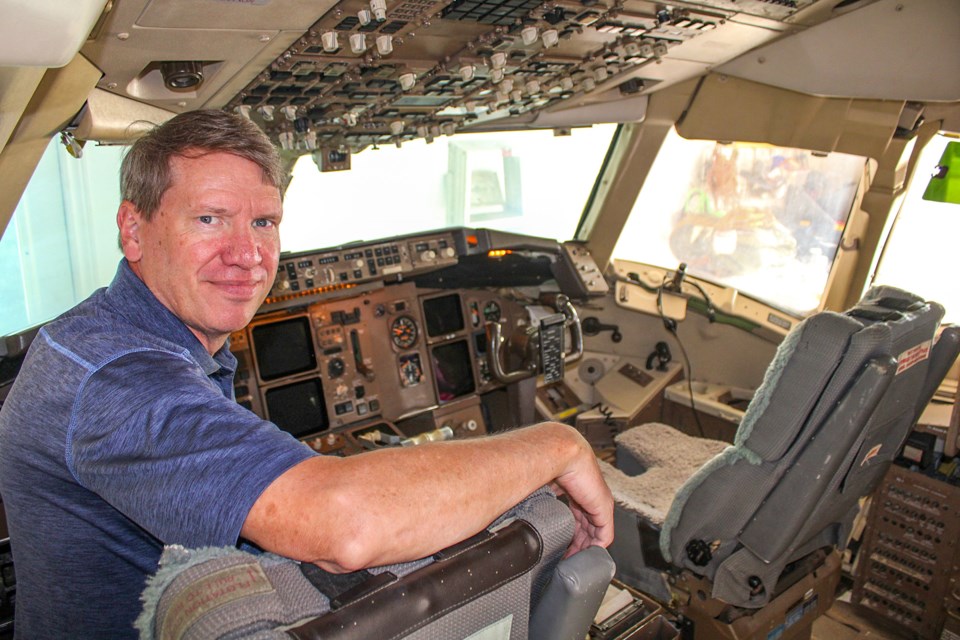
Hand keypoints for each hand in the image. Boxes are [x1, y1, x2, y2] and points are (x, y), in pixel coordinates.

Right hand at [546, 425, 613, 555]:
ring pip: (596, 533)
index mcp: (575, 488)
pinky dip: (595, 547)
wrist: (559, 449)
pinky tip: (585, 556)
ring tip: (572, 560)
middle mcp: (588, 495)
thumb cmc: (544, 459)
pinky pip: (604, 534)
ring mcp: (598, 501)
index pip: (576, 516)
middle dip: (576, 544)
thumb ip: (536, 495)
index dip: (568, 533)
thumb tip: (514, 504)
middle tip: (565, 558)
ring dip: (584, 549)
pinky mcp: (603, 507)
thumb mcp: (540, 483)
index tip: (559, 546)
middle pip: (587, 527)